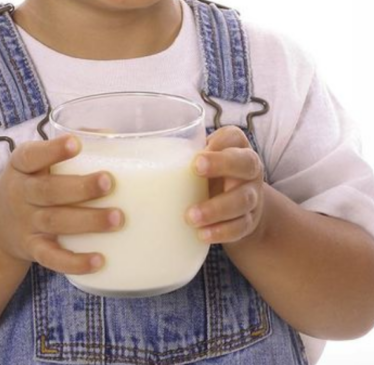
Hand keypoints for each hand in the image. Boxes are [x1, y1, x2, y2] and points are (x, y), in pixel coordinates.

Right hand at [0, 136, 122, 274]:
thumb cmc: (31, 182)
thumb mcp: (36, 161)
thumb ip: (67, 146)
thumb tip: (110, 135)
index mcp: (21, 166)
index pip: (31, 156)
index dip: (53, 150)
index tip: (76, 143)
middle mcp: (21, 194)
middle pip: (48, 191)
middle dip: (80, 187)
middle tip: (109, 181)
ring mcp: (26, 223)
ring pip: (55, 222)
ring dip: (88, 221)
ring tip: (118, 218)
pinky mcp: (33, 249)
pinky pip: (52, 258)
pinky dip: (74, 262)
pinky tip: (99, 260)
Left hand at [186, 126, 266, 245]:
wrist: (239, 208)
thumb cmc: (209, 177)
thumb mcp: (199, 161)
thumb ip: (176, 154)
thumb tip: (121, 147)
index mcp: (235, 147)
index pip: (233, 137)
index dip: (217, 145)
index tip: (195, 157)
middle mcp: (249, 168)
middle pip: (246, 163)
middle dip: (222, 165)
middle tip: (195, 170)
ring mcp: (252, 196)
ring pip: (243, 199)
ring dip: (217, 208)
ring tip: (190, 217)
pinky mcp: (249, 221)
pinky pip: (241, 226)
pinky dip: (221, 231)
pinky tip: (202, 235)